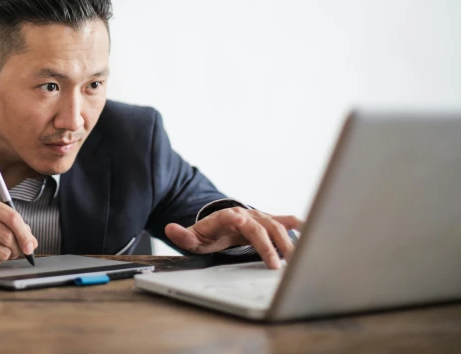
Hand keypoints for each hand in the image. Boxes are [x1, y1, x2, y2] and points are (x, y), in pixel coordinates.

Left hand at [164, 207, 303, 268]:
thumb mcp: (193, 238)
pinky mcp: (269, 221)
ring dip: (286, 241)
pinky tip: (310, 231)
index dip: (236, 219)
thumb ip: (182, 236)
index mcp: (225, 217)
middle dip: (268, 245)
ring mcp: (258, 217)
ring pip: (275, 226)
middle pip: (259, 227)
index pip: (230, 217)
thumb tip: (170, 228)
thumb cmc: (208, 235)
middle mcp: (245, 214)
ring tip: (296, 258)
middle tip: (275, 265)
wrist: (221, 224)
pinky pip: (285, 221)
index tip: (241, 221)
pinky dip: (297, 225)